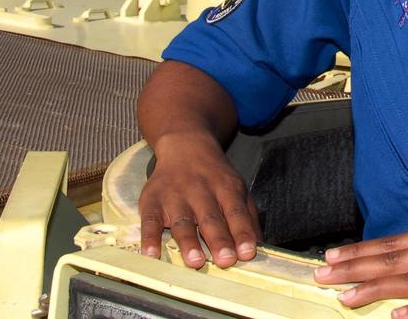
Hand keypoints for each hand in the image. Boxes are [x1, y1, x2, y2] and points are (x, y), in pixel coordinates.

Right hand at [137, 133, 260, 268]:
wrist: (185, 146)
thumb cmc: (215, 175)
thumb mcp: (237, 188)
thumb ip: (248, 216)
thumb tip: (258, 246)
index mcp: (226, 188)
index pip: (236, 212)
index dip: (242, 233)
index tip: (247, 253)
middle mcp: (201, 191)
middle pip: (211, 218)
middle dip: (219, 240)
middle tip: (226, 261)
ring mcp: (175, 195)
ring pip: (183, 221)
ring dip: (189, 242)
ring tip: (195, 261)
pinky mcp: (152, 200)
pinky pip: (150, 220)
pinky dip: (149, 237)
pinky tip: (150, 253)